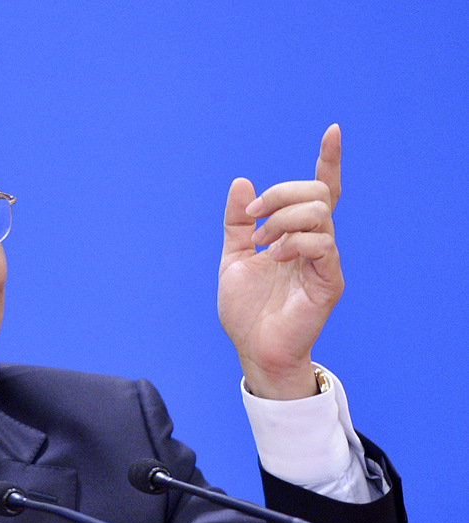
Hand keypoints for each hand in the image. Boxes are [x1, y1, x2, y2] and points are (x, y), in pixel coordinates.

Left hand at [218, 124, 343, 398]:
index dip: (328, 161)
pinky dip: (293, 242)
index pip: (320, 192)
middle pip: (317, 194)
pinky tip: (274, 257)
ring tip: (261, 242)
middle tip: (253, 218)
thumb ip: (237, 222)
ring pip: (319, 213)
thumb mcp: (233, 257)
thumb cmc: (246, 308)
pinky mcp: (328, 280)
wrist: (252, 347)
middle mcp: (315, 243)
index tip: (333, 131)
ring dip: (283, 219)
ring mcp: (325, 260)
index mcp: (295, 235)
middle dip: (281, 194)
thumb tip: (241, 182)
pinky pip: (321, 244)